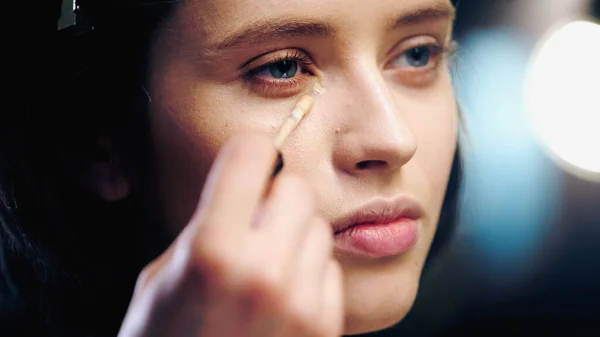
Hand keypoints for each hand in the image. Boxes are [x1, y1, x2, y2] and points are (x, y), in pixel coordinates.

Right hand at [118, 133, 343, 336]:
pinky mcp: (324, 326)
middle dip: (275, 198)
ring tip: (266, 268)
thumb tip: (249, 186)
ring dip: (294, 236)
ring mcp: (301, 301)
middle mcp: (263, 271)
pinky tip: (282, 299)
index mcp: (212, 249)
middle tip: (254, 223)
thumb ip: (208, 226)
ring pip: (318, 227)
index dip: (248, 154)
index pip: (253, 153)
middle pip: (296, 187)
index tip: (246, 163)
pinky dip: (310, 274)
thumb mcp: (163, 276)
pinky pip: (330, 268)